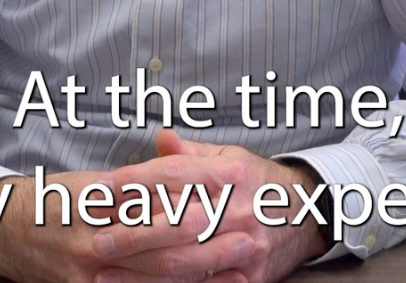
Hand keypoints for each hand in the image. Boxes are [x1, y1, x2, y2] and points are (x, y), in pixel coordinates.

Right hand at [0, 168, 266, 282]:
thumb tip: (188, 164)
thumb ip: (141, 180)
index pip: (158, 182)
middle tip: (250, 227)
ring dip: (204, 268)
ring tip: (241, 261)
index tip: (236, 174)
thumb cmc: (55, 202)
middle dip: (212, 232)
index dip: (200, 179)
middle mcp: (95, 229)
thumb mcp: (95, 180)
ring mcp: (90, 265)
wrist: (2, 231)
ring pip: (157, 271)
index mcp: (100, 192)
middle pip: (164, 232)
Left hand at [87, 131, 328, 282]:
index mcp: (228, 173)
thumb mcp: (229, 157)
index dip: (133, 182)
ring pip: (184, 261)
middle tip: (96, 238)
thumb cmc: (257, 182)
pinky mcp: (249, 276)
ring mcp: (245, 245)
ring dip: (139, 270)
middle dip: (130, 233)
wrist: (309, 212)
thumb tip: (161, 138)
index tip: (101, 190)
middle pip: (174, 222)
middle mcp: (237, 208)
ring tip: (104, 271)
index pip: (172, 174)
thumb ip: (190, 153)